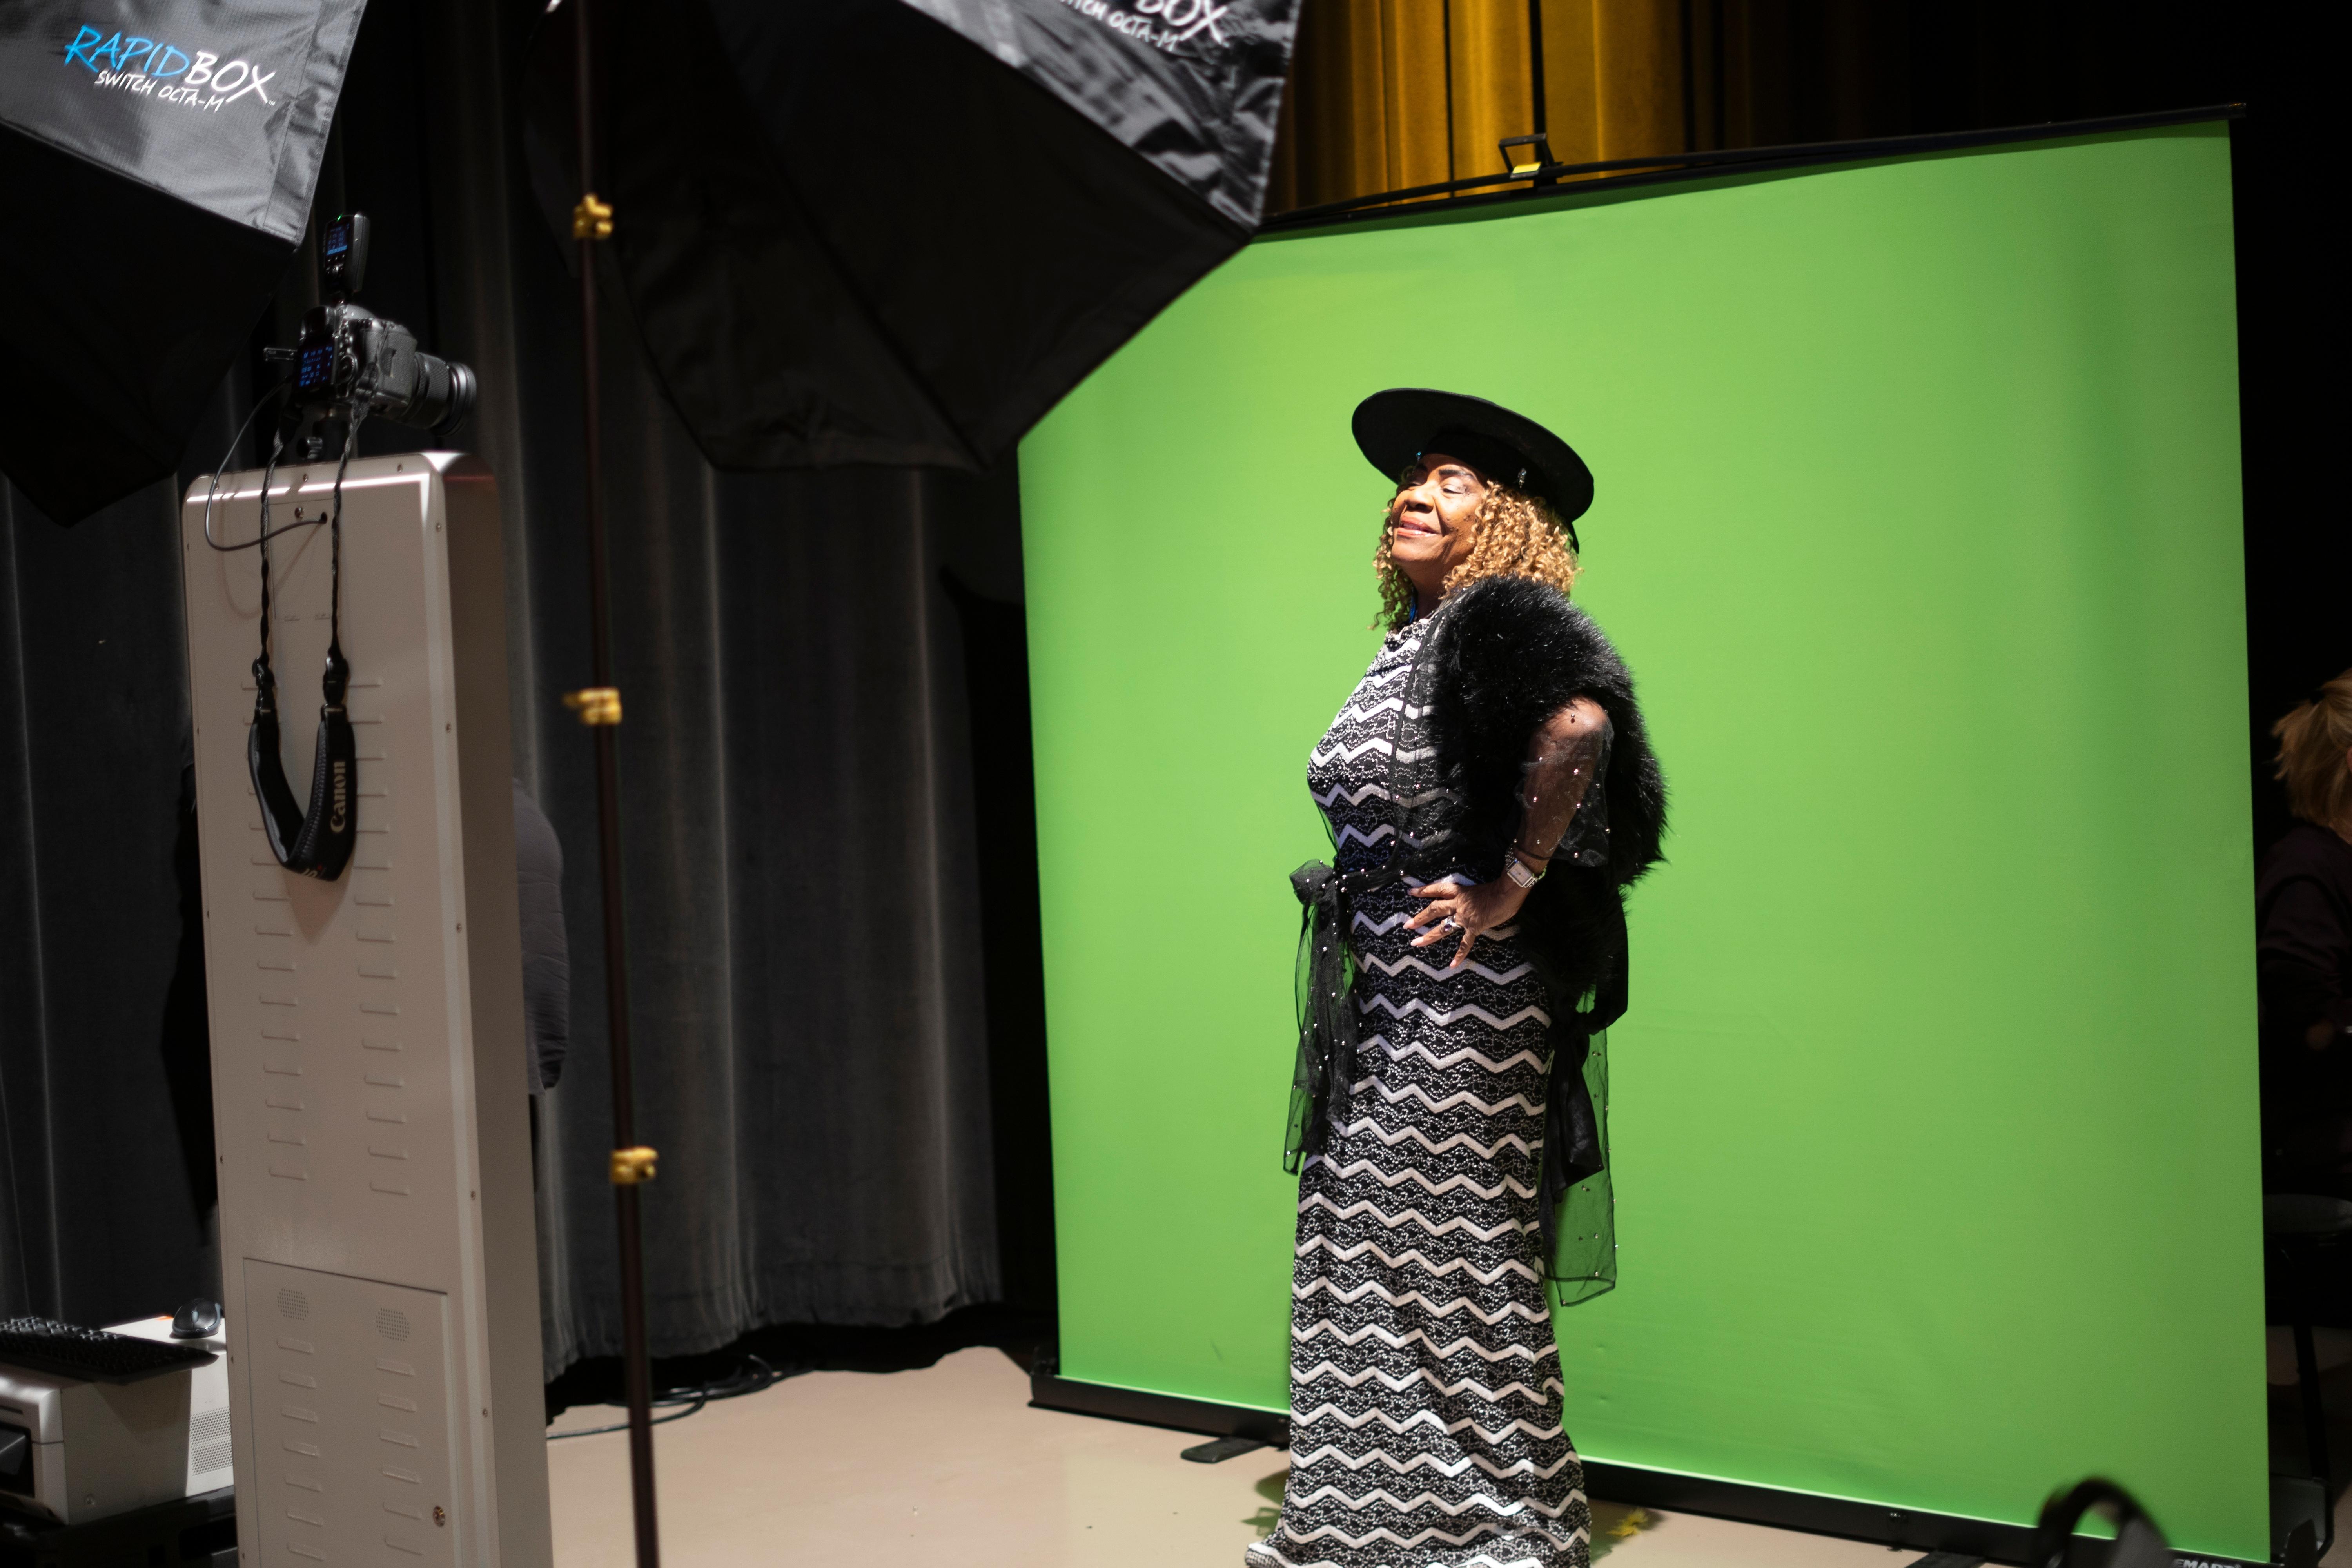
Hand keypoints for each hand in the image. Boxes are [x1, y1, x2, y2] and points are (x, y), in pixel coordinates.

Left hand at [1404, 876, 1528, 969]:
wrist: (1507, 891)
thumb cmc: (1498, 888)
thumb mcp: (1479, 889)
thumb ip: (1470, 898)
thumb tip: (1470, 905)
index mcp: (1459, 891)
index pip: (1437, 889)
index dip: (1423, 891)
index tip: (1410, 892)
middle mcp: (1458, 904)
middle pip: (1434, 910)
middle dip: (1419, 918)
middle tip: (1407, 925)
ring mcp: (1465, 917)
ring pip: (1442, 927)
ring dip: (1429, 936)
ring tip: (1416, 943)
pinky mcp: (1474, 928)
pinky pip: (1465, 944)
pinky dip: (1459, 955)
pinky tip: (1452, 965)